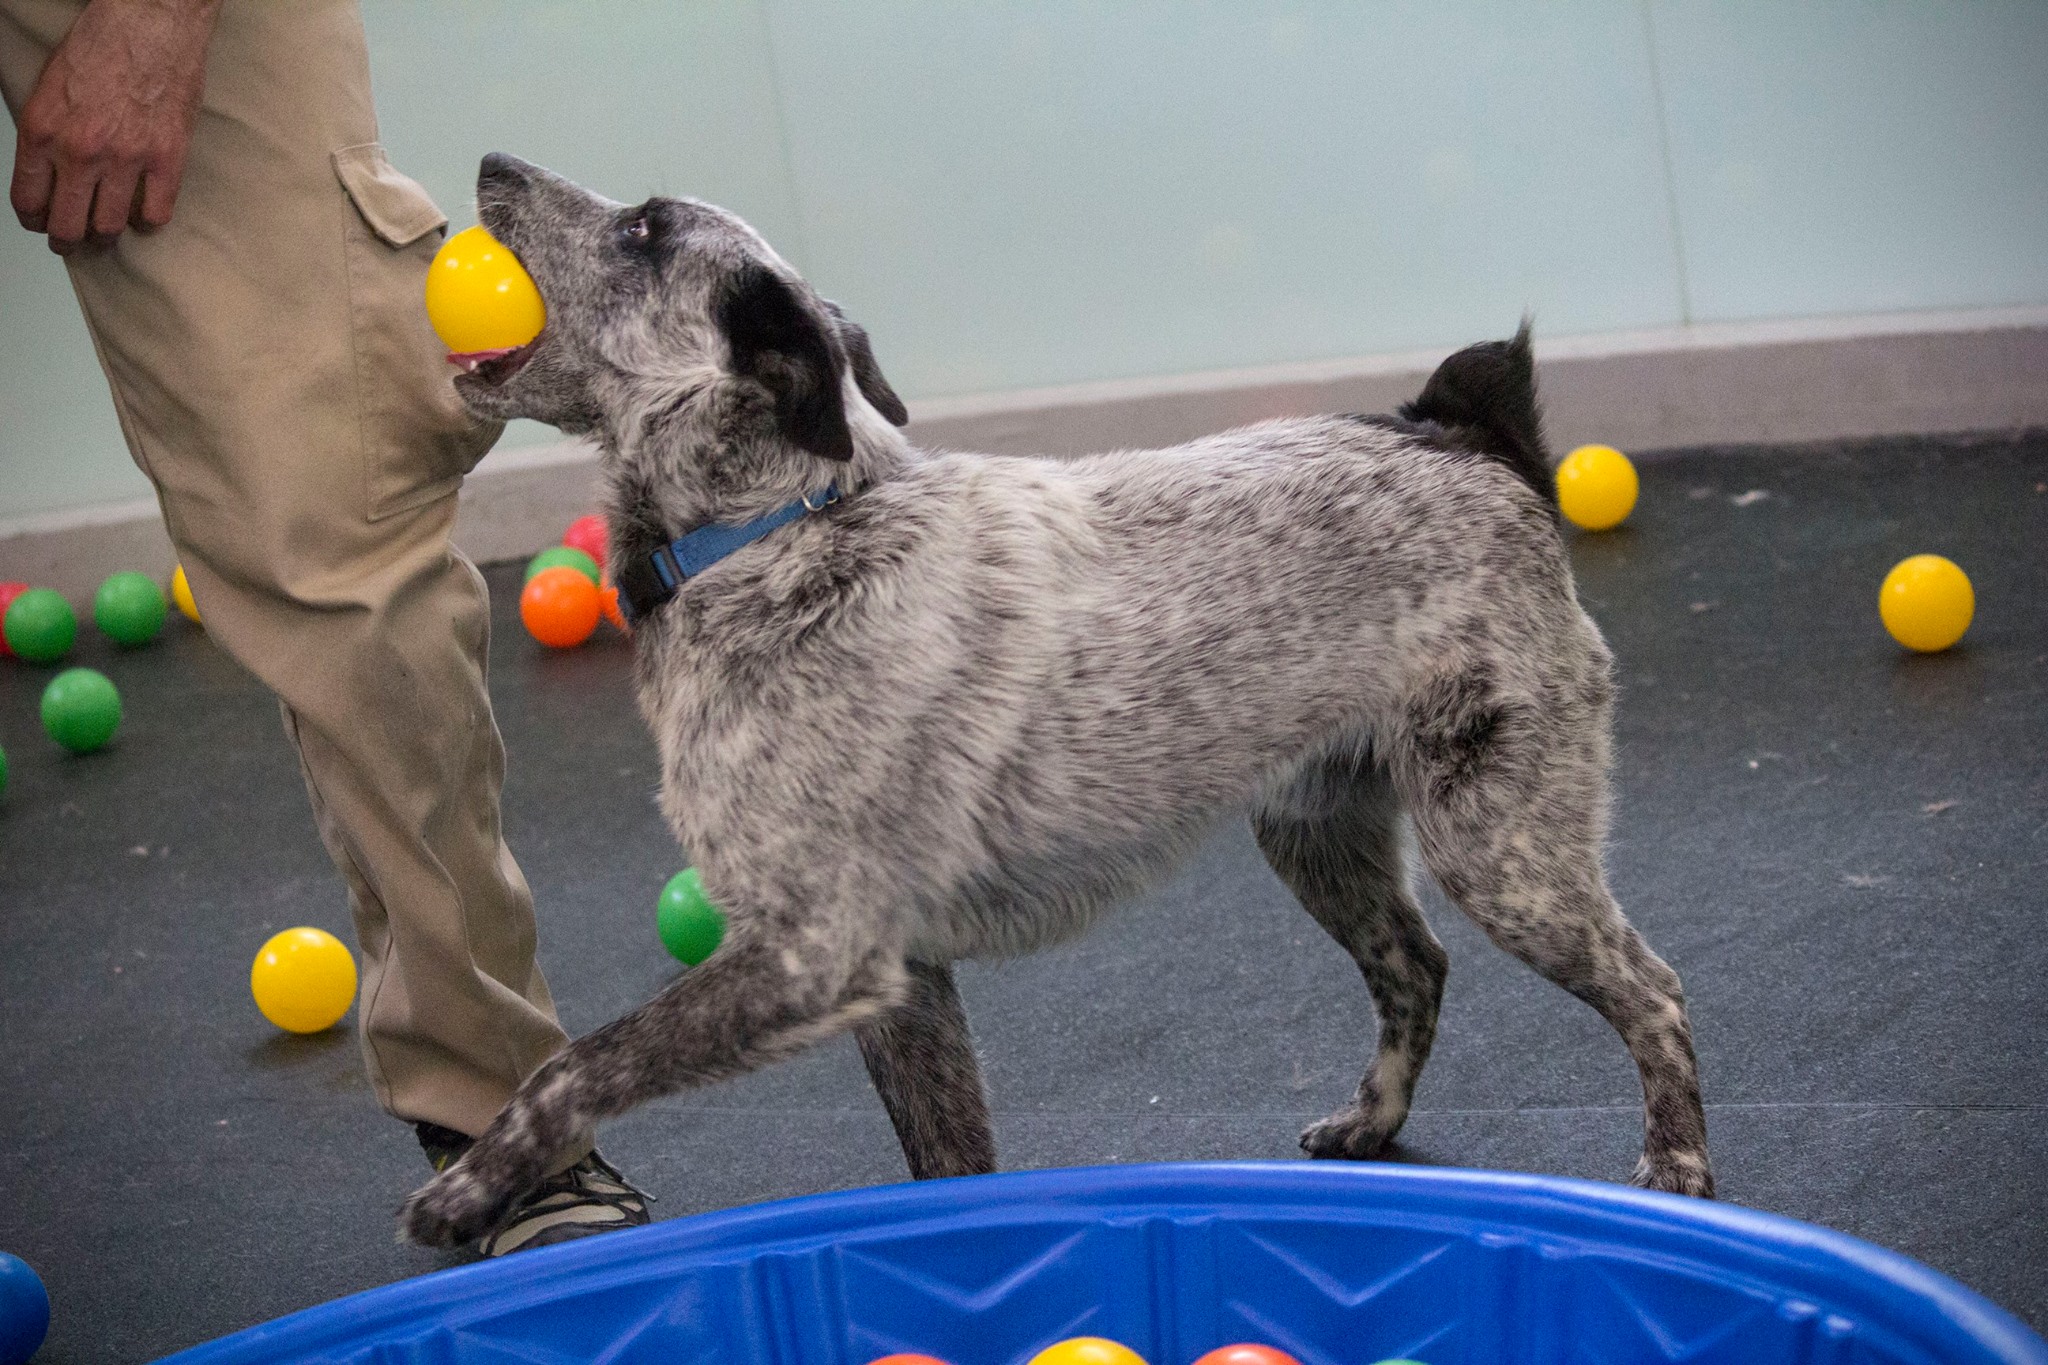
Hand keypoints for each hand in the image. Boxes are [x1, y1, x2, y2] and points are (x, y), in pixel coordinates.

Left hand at [10, 0, 220, 253]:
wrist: (151, 23)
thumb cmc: (102, 44)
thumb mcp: (50, 87)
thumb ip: (47, 132)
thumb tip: (50, 169)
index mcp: (43, 129)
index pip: (28, 199)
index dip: (33, 220)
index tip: (40, 223)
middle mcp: (81, 150)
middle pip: (68, 224)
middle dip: (66, 240)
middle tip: (71, 242)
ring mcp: (126, 158)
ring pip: (109, 226)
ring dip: (105, 236)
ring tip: (106, 234)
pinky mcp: (167, 158)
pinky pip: (156, 213)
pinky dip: (148, 221)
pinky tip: (144, 213)